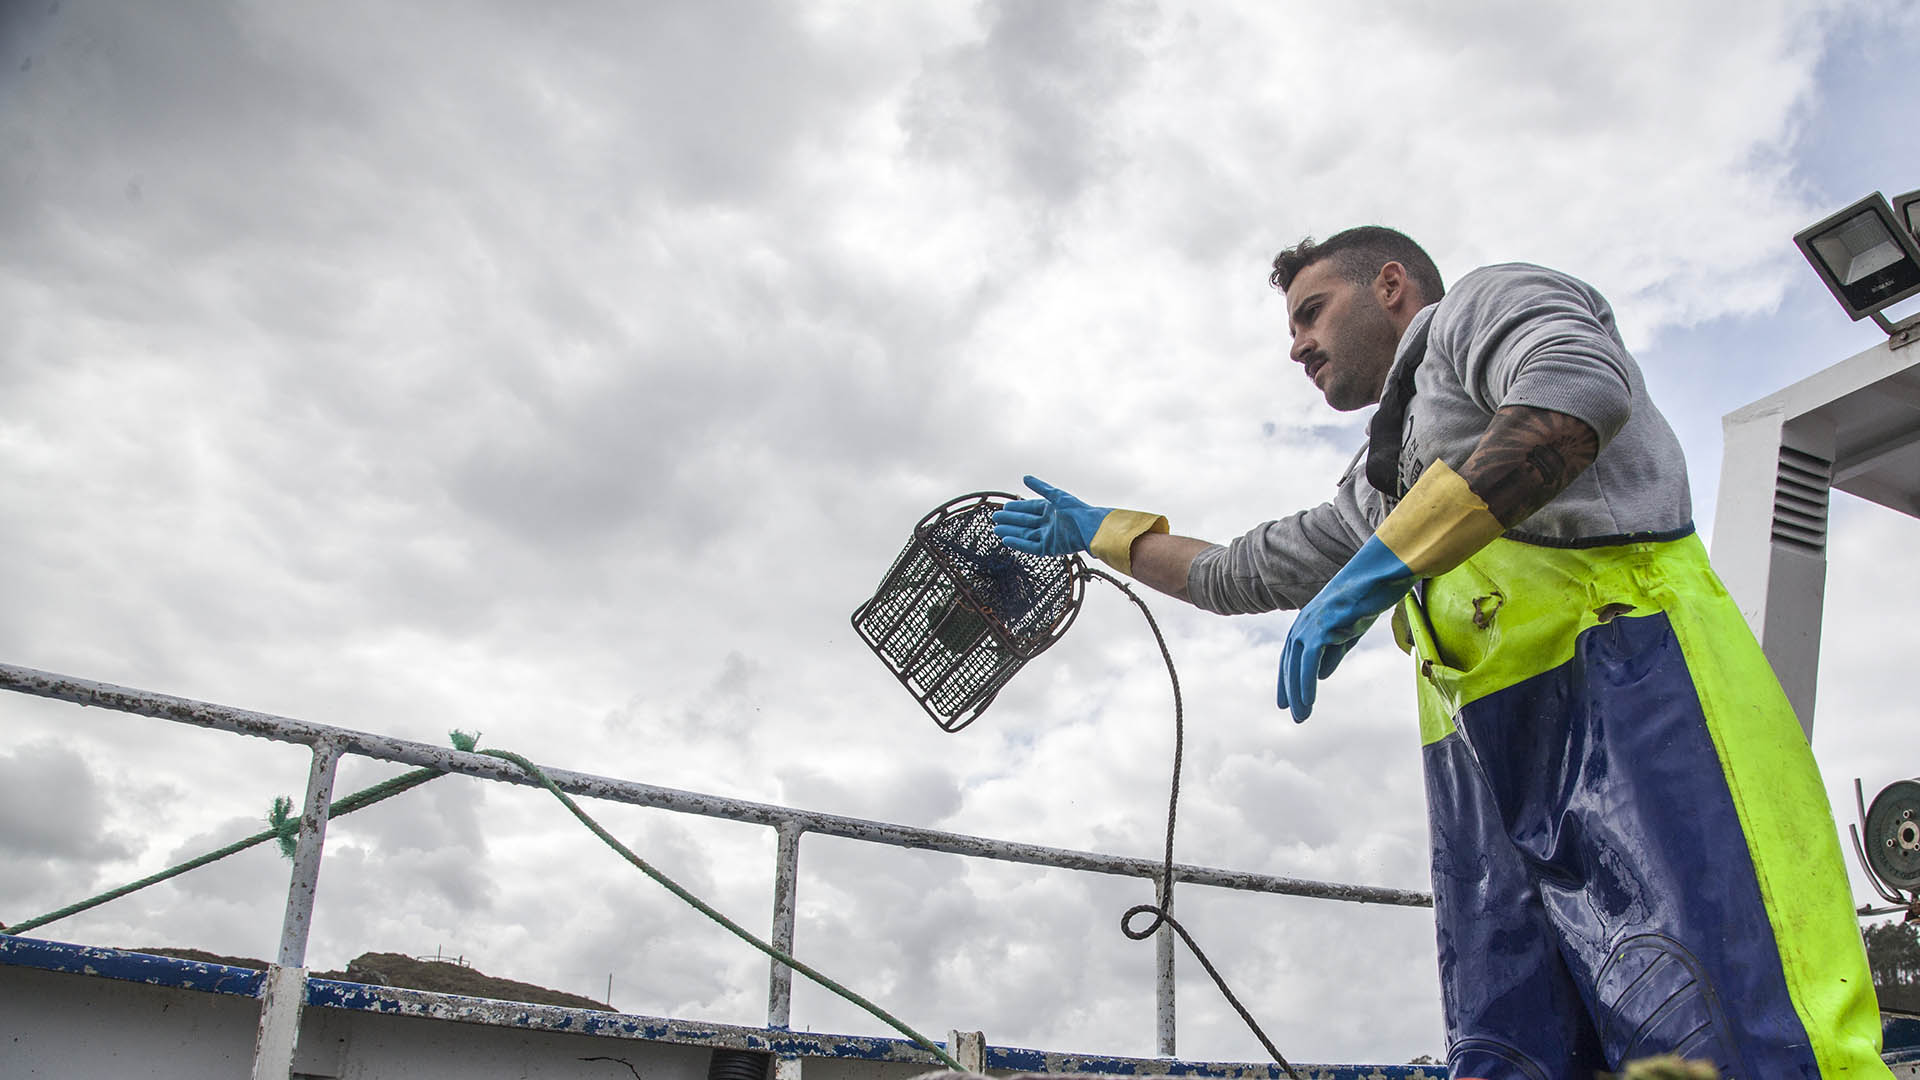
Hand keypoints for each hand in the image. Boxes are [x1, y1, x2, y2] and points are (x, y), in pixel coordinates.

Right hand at [992, 476, 1113, 555]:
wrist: (1089, 528)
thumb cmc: (1076, 510)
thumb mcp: (1056, 496)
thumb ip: (1040, 488)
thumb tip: (1025, 477)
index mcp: (1051, 510)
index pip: (1030, 509)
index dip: (1017, 508)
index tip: (1004, 507)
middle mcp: (1048, 524)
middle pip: (1025, 522)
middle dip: (1010, 520)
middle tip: (995, 518)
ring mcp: (1048, 537)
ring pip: (1025, 534)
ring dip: (1011, 532)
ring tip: (996, 529)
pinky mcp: (1049, 548)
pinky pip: (1030, 546)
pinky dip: (1018, 543)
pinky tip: (1007, 540)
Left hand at [1277, 536, 1415, 722]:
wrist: (1381, 574)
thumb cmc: (1368, 597)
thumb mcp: (1348, 629)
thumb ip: (1333, 651)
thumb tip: (1320, 675)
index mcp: (1308, 620)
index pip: (1292, 653)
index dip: (1288, 677)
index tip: (1286, 699)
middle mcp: (1304, 621)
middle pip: (1290, 660)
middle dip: (1289, 688)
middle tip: (1293, 713)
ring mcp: (1311, 623)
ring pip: (1296, 664)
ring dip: (1297, 692)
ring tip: (1301, 715)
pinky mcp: (1321, 626)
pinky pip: (1309, 661)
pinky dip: (1306, 683)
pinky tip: (1308, 701)